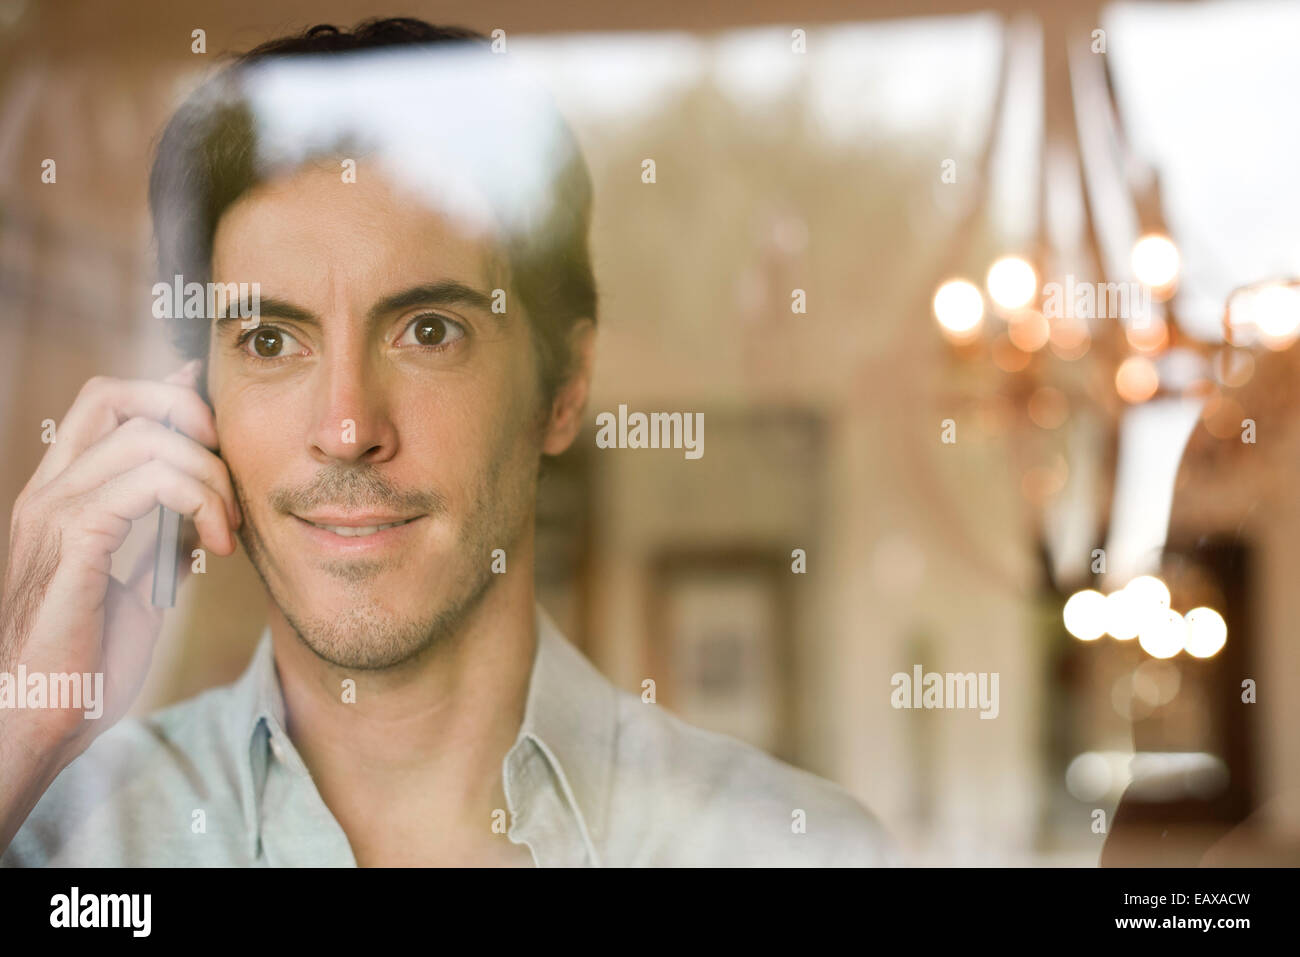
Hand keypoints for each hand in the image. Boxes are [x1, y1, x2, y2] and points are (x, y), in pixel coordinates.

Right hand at [0, 360, 239, 845]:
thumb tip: (199, 500)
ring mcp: (55, 513)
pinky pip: (145, 484)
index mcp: (61, 495)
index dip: (170, 399)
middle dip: (189, 415)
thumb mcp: (141, 583)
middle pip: (114, 394)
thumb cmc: (89, 660)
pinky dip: (196, 500)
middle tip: (229, 474)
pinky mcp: (74, 544)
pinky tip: (215, 544)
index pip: (106, 403)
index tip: (221, 443)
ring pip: (146, 438)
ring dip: (208, 475)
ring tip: (228, 526)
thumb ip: (162, 535)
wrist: (45, 718)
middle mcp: (49, 491)